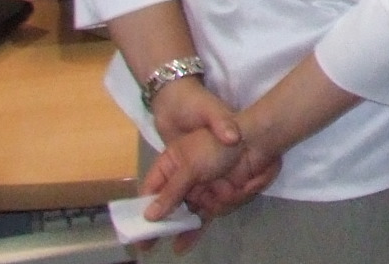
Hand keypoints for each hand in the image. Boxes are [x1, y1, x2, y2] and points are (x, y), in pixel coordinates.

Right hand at [140, 90, 275, 250]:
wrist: (255, 143)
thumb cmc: (218, 147)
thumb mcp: (189, 166)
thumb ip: (171, 191)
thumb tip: (149, 215)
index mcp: (172, 163)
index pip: (151, 188)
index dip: (141, 207)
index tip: (133, 227)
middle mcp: (183, 178)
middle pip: (165, 206)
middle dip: (156, 225)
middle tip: (144, 245)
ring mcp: (199, 190)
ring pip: (183, 215)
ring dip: (176, 228)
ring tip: (162, 246)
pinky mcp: (216, 199)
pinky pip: (201, 217)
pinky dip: (192, 231)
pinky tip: (181, 246)